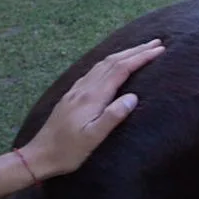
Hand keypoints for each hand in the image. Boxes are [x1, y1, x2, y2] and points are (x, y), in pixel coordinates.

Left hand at [22, 39, 164, 178]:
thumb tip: (133, 97)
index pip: (120, 70)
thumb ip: (113, 116)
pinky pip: (94, 71)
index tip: (160, 50)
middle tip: (157, 42)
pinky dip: (110, 62)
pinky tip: (112, 64)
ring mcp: (76, 91)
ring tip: (140, 49)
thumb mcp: (93, 138)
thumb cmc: (68, 151)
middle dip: (135, 50)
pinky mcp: (72, 96)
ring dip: (123, 54)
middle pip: (112, 62)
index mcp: (92, 97)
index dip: (141, 58)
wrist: (38, 156)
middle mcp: (84, 89)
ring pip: (102, 64)